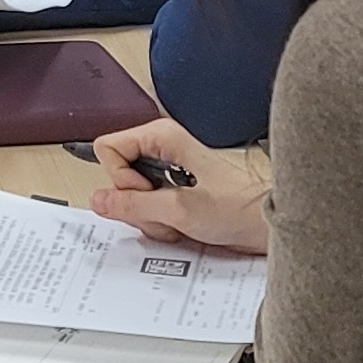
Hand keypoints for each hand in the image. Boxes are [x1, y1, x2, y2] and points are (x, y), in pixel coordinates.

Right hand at [87, 120, 271, 255]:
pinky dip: (157, 221)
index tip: (146, 193)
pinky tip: (179, 224)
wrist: (263, 225)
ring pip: (129, 194)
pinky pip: (144, 206)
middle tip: (164, 211)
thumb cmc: (237, 208)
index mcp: (161, 136)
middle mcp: (161, 148)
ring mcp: (165, 170)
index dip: (121, 178)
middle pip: (117, 175)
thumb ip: (133, 204)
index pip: (108, 149)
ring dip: (148, 216)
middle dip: (136, 203)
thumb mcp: (177, 210)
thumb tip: (99, 199)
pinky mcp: (170, 189)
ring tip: (177, 220)